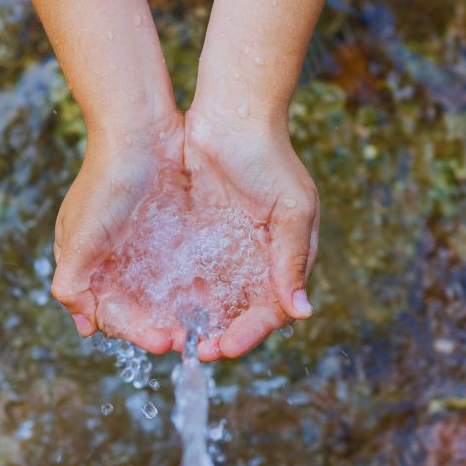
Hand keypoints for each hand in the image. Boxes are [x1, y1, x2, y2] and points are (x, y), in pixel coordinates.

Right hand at [50, 113, 186, 354]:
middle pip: (138, 310)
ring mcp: (143, 246)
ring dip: (180, 314)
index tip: (162, 341)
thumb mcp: (79, 236)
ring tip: (205, 327)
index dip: (135, 332)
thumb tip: (82, 324)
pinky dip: (194, 288)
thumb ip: (72, 281)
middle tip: (188, 340)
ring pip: (161, 295)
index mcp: (87, 265)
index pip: (111, 314)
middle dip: (160, 328)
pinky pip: (183, 270)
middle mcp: (114, 260)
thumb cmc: (104, 180)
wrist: (139, 128)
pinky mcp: (171, 232)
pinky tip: (213, 299)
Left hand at [183, 106, 318, 360]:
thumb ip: (292, 260)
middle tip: (196, 351)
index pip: (271, 312)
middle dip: (220, 336)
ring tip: (176, 338)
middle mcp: (256, 262)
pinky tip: (163, 310)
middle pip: (240, 314)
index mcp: (285, 259)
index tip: (224, 347)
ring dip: (198, 323)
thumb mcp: (290, 208)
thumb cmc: (269, 157)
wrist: (232, 114)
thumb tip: (302, 312)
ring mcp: (226, 251)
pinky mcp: (198, 238)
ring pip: (213, 301)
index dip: (249, 334)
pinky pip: (189, 277)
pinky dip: (180, 297)